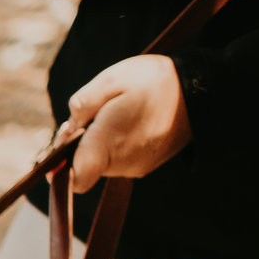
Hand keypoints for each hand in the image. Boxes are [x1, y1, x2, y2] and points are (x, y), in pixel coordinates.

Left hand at [61, 55, 188, 189]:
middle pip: (85, 165)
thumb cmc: (154, 82)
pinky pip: (121, 158)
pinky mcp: (148, 163)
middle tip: (93, 114)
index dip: (59, 171)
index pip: (75, 178)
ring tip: (118, 112)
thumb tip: (67, 126)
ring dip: (101, 141)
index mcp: (106, 144)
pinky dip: (119, 143)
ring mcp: (137, 166)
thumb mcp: (112, 79)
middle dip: (82, 143)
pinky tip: (131, 120)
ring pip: (104, 160)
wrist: (203, 91)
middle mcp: (121, 163)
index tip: (55, 155)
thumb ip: (82, 103)